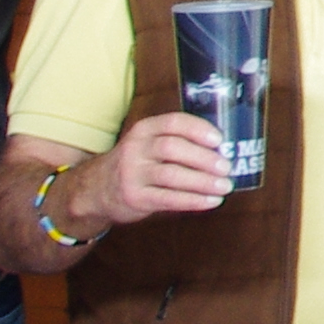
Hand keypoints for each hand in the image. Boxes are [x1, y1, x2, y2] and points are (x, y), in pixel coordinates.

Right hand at [90, 110, 239, 225]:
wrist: (96, 189)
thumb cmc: (137, 164)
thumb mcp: (148, 144)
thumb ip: (177, 142)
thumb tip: (224, 150)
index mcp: (144, 130)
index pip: (173, 122)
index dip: (198, 129)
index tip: (219, 139)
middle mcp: (135, 149)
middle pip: (173, 148)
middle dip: (204, 158)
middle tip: (226, 167)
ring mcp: (132, 174)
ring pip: (171, 175)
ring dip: (203, 181)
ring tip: (224, 186)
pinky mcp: (134, 198)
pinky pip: (168, 199)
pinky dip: (194, 200)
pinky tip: (212, 201)